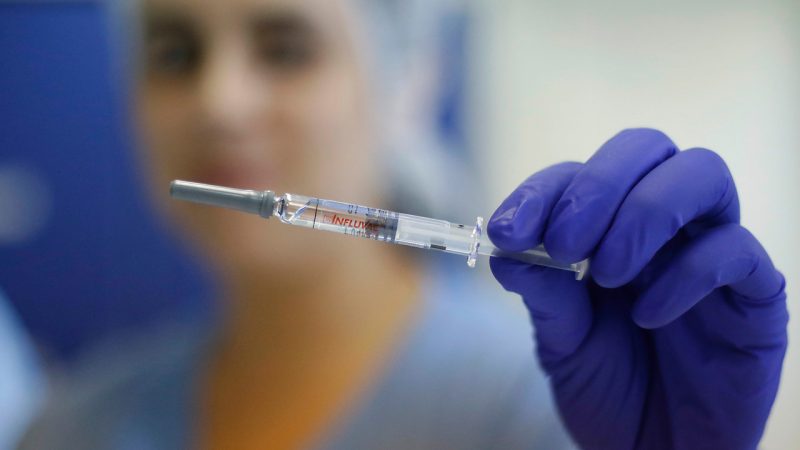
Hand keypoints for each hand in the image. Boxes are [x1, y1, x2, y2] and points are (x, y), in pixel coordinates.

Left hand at [487, 129, 787, 449]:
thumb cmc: (610, 392)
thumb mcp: (561, 345)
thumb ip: (543, 295)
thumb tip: (506, 249)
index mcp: (609, 230)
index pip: (579, 175)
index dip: (542, 192)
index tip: (508, 231)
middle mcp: (663, 228)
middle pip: (646, 147)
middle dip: (597, 185)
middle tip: (564, 244)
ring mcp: (711, 253)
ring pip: (701, 173)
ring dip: (643, 213)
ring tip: (607, 273)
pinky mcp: (755, 294)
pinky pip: (735, 250)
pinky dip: (685, 274)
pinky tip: (647, 316)